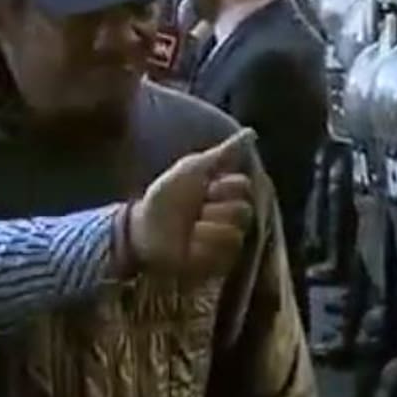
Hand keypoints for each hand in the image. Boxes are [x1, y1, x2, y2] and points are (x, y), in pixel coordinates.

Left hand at [124, 128, 256, 279]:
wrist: (144, 227)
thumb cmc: (166, 196)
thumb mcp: (193, 169)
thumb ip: (223, 154)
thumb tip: (251, 132)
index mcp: (227, 193)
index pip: (245, 187)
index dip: (224, 187)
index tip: (205, 187)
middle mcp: (231, 217)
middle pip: (244, 210)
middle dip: (214, 208)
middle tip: (195, 211)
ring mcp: (226, 242)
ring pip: (234, 233)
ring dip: (206, 228)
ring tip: (189, 230)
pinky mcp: (218, 264)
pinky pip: (222, 253)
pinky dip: (201, 246)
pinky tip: (189, 245)